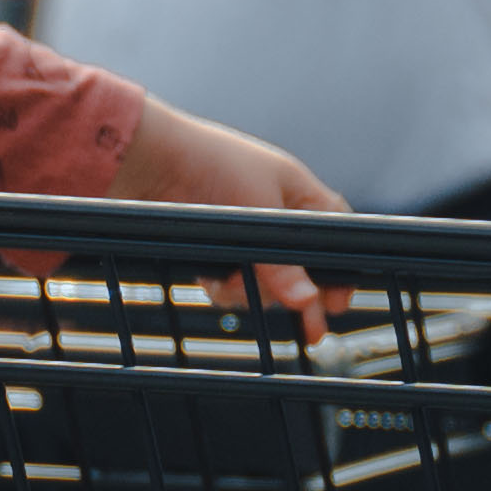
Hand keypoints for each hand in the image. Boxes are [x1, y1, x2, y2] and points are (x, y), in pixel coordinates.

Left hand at [107, 98, 343, 328]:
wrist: (150, 158)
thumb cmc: (214, 165)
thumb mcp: (260, 214)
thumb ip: (283, 264)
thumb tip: (308, 302)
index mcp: (298, 192)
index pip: (334, 232)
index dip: (340, 267)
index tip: (339, 304)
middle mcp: (274, 214)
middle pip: (300, 267)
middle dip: (298, 294)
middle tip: (312, 332)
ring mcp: (243, 233)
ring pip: (264, 281)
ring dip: (251, 291)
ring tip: (234, 283)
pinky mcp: (213, 248)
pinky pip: (231, 283)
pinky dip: (225, 287)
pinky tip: (213, 280)